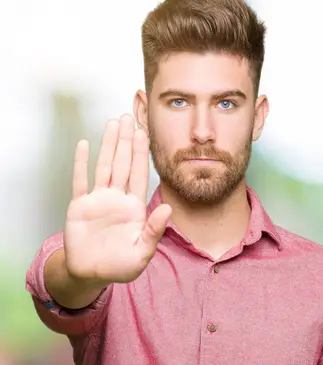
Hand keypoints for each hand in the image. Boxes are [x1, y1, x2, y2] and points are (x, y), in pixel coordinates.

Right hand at [64, 115, 170, 283]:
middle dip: (127, 141)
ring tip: (113, 123)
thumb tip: (168, 209)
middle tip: (130, 117)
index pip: (140, 175)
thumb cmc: (120, 266)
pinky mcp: (79, 206)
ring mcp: (98, 200)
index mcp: (135, 208)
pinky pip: (80, 180)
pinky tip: (85, 144)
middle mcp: (117, 199)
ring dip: (108, 145)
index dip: (142, 154)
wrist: (91, 275)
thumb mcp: (142, 253)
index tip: (145, 133)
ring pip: (104, 166)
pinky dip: (81, 163)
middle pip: (123, 163)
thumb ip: (154, 231)